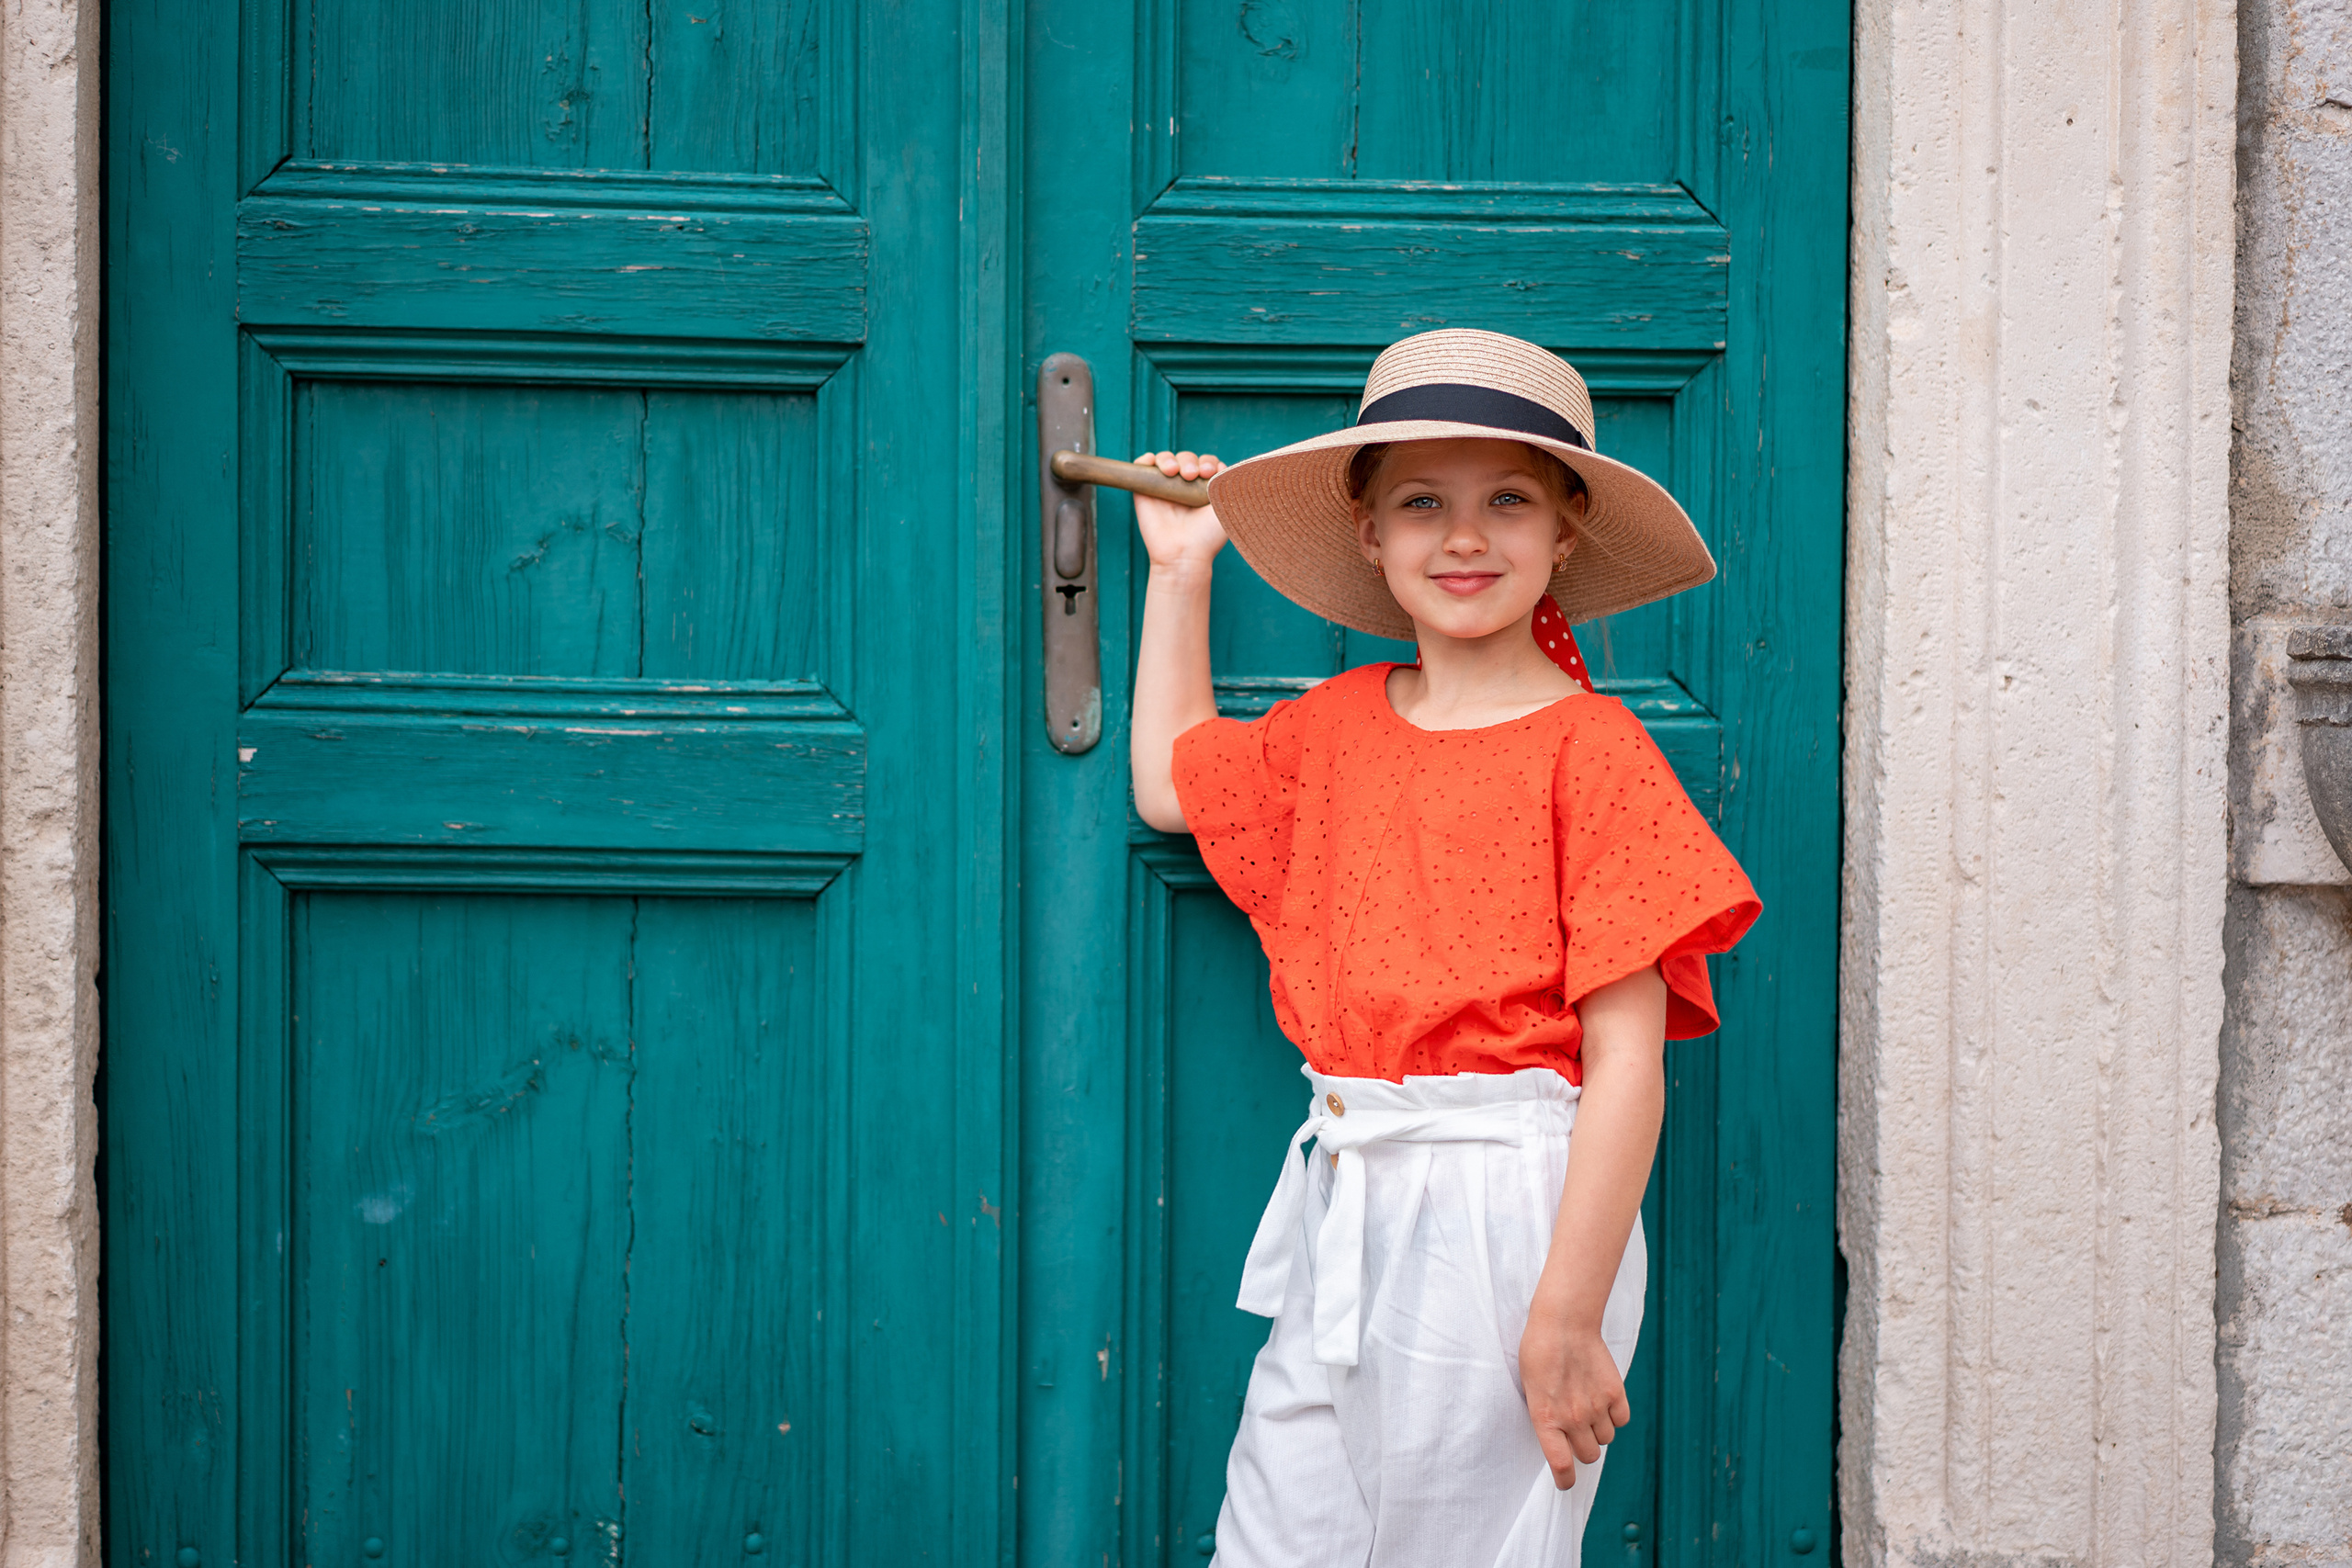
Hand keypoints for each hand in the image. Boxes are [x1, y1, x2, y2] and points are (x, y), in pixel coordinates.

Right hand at [1131, 451, 1228, 571]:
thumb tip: (1227, 464)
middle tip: (1191, 475)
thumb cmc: (1209, 535)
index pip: (1206, 463)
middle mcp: (1185, 487)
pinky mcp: (1144, 492)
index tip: (1209, 473)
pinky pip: (1142, 466)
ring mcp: (1164, 488)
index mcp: (1205, 489)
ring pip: (1165, 459)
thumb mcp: (1230, 507)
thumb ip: (1232, 484)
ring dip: (1169, 459)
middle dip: (1190, 462)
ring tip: (1173, 471)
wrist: (1184, 554)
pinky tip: (1151, 462)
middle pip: (1186, 459)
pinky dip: (1145, 459)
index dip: (1208, 463)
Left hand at [1519, 1309, 1629, 1490]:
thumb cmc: (1539, 1352)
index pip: (1561, 1465)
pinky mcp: (1615, 1393)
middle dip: (1583, 1448)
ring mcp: (1596, 1407)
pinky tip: (1603, 1397)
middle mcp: (1572, 1418)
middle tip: (1576, 1429)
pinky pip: (1622, 1420)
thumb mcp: (1531, 1389)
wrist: (1563, 1321)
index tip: (1565, 1482)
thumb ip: (1546, 1417)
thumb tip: (1558, 1438)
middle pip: (1589, 1456)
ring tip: (1587, 1405)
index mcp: (1545, 1419)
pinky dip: (1615, 1415)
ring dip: (1598, 1429)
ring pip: (1606, 1439)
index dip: (1565, 1479)